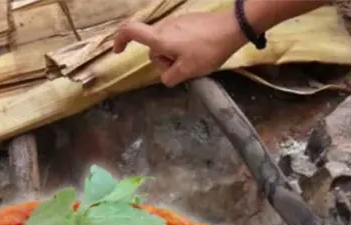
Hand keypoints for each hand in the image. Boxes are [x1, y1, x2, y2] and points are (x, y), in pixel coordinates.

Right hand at [113, 11, 245, 86]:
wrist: (232, 28)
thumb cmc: (208, 50)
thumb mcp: (188, 71)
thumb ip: (170, 77)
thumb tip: (166, 77)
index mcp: (160, 38)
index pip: (131, 32)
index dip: (120, 40)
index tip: (118, 51)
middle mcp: (164, 27)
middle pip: (153, 46)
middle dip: (162, 60)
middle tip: (182, 68)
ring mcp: (176, 22)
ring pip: (165, 42)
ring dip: (173, 54)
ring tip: (193, 60)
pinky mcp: (188, 21)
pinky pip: (176, 37)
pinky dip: (181, 47)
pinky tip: (199, 51)